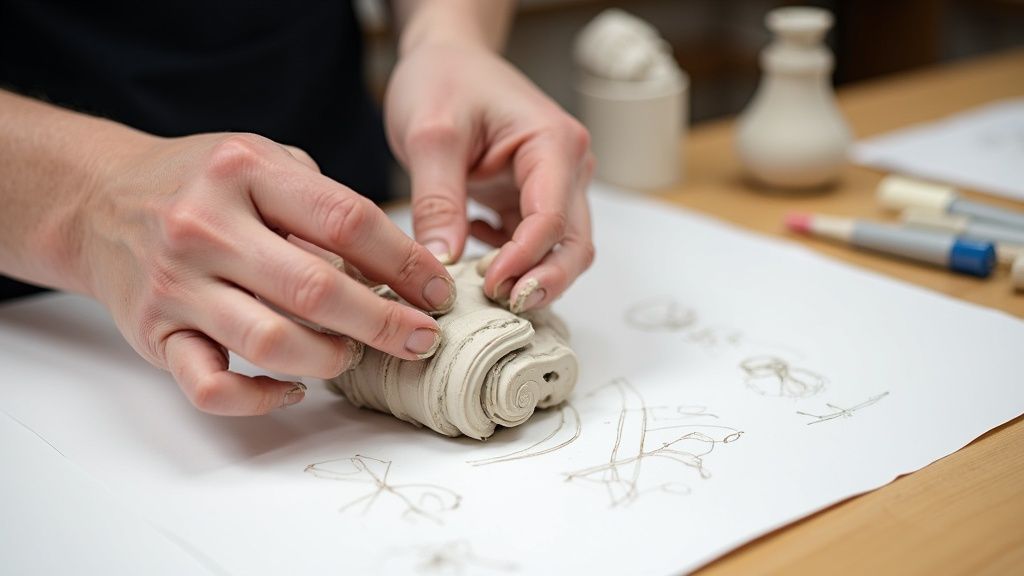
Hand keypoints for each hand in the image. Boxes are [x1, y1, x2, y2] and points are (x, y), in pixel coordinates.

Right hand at [77, 133, 455, 414]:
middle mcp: (207, 225)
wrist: (99, 199)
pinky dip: (262, 399)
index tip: (439, 290)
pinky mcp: (154, 333)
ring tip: (355, 354)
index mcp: (246, 171)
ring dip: (332, 359)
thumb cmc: (203, 183)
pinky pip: (212, 386)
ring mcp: (176, 283)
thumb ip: (326, 205)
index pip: (348, 220)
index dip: (406, 262)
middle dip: (386, 323)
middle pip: (318, 289)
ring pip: (272, 343)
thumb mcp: (265, 162)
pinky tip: (295, 388)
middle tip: (422, 338)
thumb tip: (402, 268)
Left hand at [385, 44, 594, 312]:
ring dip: (527, 278)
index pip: (552, 219)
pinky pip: (532, 247)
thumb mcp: (429, 135)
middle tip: (501, 308)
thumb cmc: (443, 80)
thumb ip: (437, 199)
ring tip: (479, 291)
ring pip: (559, 251)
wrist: (444, 59)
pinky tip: (470, 250)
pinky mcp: (530, 202)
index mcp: (554, 144)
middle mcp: (566, 169)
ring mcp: (553, 188)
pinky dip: (508, 263)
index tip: (488, 285)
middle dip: (543, 282)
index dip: (524, 260)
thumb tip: (442, 264)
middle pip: (573, 245)